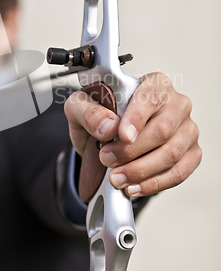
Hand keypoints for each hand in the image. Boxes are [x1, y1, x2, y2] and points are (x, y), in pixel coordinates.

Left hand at [64, 72, 200, 197]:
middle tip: (107, 160)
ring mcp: (187, 129)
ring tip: (116, 178)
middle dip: (131, 151)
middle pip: (162, 129)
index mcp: (153, 83)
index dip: (136, 118)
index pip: (149, 98)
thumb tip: (108, 126)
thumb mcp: (80, 106)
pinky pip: (179, 173)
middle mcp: (176, 103)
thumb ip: (88, 111)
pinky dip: (154, 184)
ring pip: (172, 154)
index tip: (122, 136)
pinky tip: (133, 187)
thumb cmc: (100, 114)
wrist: (106, 137)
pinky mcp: (190, 153)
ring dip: (141, 171)